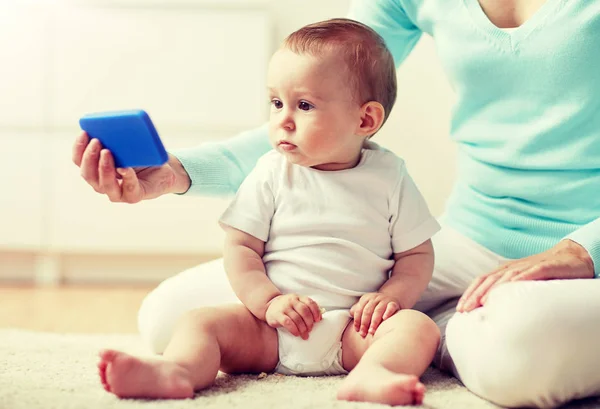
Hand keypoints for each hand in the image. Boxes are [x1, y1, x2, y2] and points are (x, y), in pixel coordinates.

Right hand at [72, 132, 186, 202]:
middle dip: (89, 157)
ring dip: (103, 168)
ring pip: (102, 185)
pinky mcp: (133, 197)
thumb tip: (111, 128)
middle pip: (87, 174)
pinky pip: (128, 189)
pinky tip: (125, 168)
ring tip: (107, 152)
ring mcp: (117, 193)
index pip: (79, 161)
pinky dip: (126, 178)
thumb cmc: (142, 157)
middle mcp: (102, 183)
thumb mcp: (127, 146)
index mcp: (96, 169)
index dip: (78, 148)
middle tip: (96, 142)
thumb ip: (117, 141)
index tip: (84, 132)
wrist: (165, 170)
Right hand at [265, 294, 321, 339]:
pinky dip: (294, 329)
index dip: (316, 312)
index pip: (310, 302)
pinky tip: (296, 334)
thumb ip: (307, 308)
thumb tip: (320, 317)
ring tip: (305, 335)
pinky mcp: (277, 315)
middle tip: (310, 329)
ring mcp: (284, 307)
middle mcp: (291, 300)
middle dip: (309, 322)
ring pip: (297, 318)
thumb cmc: (288, 307)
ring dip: (303, 328)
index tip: (318, 320)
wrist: (270, 306)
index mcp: (298, 297)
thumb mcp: (297, 304)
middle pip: (304, 311)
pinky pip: (287, 323)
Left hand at [350, 292, 400, 336]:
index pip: (359, 310)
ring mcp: (384, 300)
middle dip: (364, 323)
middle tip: (364, 334)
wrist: (390, 299)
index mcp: (366, 298)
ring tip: (371, 331)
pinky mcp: (393, 303)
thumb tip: (351, 313)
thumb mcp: (365, 306)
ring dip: (374, 322)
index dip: (357, 321)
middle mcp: (375, 298)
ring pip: (378, 311)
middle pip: (367, 311)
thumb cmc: (375, 306)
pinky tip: (385, 319)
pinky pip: (390, 307)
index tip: (357, 331)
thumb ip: (358, 310)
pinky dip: (388, 312)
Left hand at [457, 239, 593, 312]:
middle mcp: (512, 267)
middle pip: (489, 280)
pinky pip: (532, 272)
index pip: (482, 281)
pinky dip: (520, 278)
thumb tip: (492, 311)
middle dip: (475, 295)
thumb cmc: (545, 273)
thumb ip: (509, 293)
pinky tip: (512, 286)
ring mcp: (528, 266)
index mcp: (505, 271)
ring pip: (506, 276)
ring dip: (492, 289)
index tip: (460, 309)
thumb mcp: (523, 283)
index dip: (470, 293)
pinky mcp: (546, 267)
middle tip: (465, 310)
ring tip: (483, 302)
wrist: (572, 256)